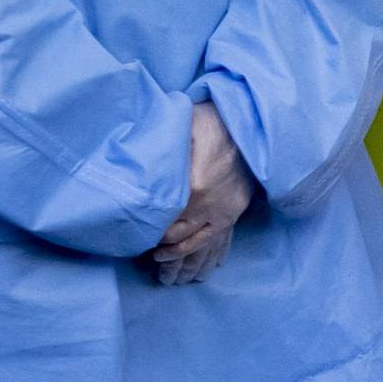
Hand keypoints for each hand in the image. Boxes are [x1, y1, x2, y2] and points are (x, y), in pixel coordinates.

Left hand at [153, 99, 253, 286]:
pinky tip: (187, 257)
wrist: (248, 121)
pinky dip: (198, 250)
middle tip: (142, 247)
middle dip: (160, 245)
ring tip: (160, 261)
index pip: (166, 219)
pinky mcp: (235, 210)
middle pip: (179, 235)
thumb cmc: (209, 120)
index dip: (149, 229)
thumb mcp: (180, 128)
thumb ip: (161, 151)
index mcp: (195, 187)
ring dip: (177, 254)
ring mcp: (225, 210)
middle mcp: (210, 205)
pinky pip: (214, 238)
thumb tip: (136, 172)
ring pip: (196, 242)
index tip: (135, 231)